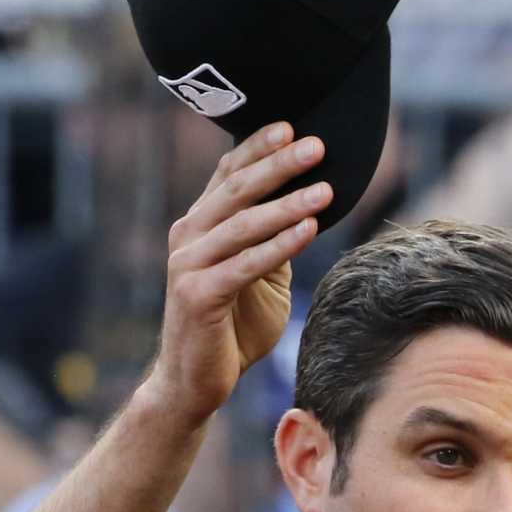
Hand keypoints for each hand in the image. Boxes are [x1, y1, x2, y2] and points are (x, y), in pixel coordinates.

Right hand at [145, 121, 330, 424]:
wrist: (194, 383)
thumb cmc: (231, 330)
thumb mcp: (257, 276)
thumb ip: (271, 242)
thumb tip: (307, 207)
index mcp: (198, 226)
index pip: (228, 175)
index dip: (257, 149)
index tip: (292, 128)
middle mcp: (187, 237)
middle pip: (236, 190)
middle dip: (279, 165)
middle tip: (317, 146)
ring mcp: (188, 265)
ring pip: (242, 224)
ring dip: (287, 204)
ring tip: (325, 189)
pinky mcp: (197, 296)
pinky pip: (245, 264)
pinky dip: (278, 245)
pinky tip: (308, 229)